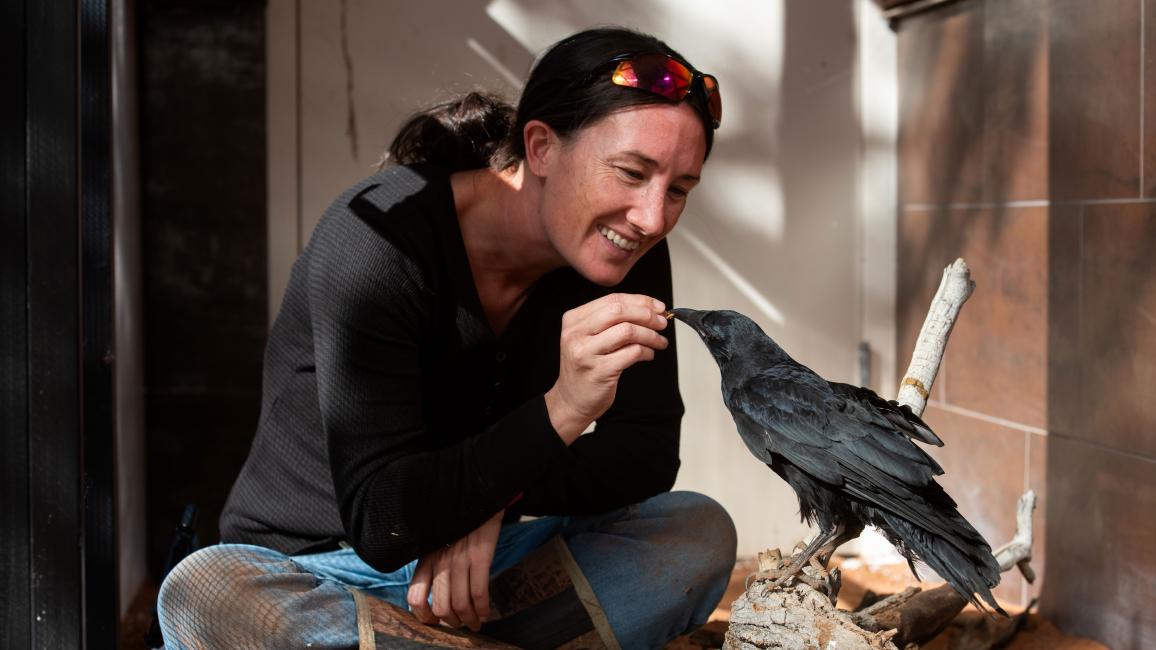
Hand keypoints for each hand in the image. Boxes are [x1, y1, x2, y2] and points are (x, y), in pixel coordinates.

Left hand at [406, 509, 503, 630]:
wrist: (479, 499)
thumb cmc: (459, 524)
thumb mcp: (437, 542)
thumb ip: (432, 565)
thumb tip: (432, 595)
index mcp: (427, 559)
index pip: (416, 597)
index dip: (425, 616)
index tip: (436, 621)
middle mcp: (440, 562)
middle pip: (441, 606)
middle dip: (453, 622)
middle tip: (461, 624)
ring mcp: (461, 559)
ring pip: (461, 603)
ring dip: (469, 619)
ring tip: (475, 622)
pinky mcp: (481, 557)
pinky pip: (480, 592)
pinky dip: (483, 608)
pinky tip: (485, 612)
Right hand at [545, 293, 669, 443]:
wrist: (571, 400)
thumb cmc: (586, 367)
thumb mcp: (589, 337)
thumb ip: (610, 321)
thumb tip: (649, 308)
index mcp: (574, 320)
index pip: (612, 299)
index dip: (640, 301)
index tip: (657, 307)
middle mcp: (576, 334)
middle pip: (619, 311)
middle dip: (647, 315)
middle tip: (661, 323)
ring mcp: (586, 352)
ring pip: (627, 331)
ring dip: (650, 335)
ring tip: (659, 341)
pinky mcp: (599, 371)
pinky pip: (631, 353)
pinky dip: (646, 352)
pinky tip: (649, 354)